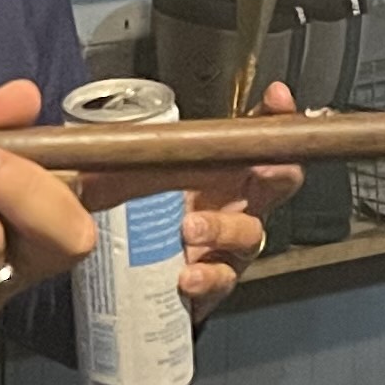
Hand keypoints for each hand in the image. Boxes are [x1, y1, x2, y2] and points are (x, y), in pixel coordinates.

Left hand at [89, 81, 306, 312]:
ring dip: (223, 229)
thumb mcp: (127, 175)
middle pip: (277, 184)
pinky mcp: (212, 285)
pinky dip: (207, 278)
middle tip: (263, 169)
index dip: (276, 118)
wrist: (123, 275)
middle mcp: (234, 207)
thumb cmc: (134, 215)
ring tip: (190, 229)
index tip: (276, 98)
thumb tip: (106, 137)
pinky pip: (221, 281)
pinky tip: (186, 276)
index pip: (257, 139)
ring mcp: (229, 248)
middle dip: (278, 173)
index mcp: (221, 174)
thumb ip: (122, 151)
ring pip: (248, 235)